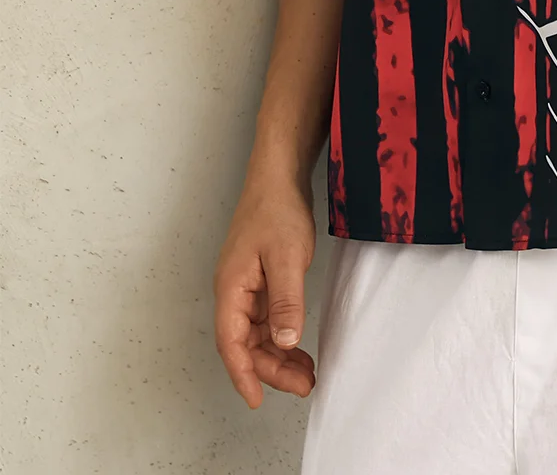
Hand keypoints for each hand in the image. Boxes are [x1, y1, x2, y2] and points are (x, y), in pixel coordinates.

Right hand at [213, 167, 316, 407]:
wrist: (280, 176)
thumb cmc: (277, 210)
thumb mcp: (287, 257)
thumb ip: (285, 302)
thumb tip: (283, 343)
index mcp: (231, 288)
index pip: (230, 342)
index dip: (242, 374)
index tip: (256, 399)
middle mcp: (233, 292)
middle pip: (245, 343)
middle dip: (271, 369)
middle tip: (303, 385)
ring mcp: (246, 287)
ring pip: (257, 335)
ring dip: (278, 356)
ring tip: (306, 375)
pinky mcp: (260, 280)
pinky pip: (266, 320)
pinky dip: (282, 336)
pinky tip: (299, 346)